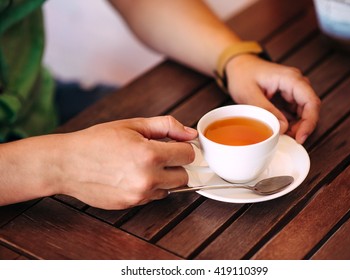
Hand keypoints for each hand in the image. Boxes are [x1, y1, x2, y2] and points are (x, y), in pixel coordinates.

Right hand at [56, 116, 196, 208]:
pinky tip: (131, 176)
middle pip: (184, 176)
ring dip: (163, 178)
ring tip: (142, 165)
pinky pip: (152, 197)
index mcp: (151, 155)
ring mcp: (139, 195)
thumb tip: (190, 133)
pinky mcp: (131, 204)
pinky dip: (149, 188)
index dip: (183, 148)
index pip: (188, 155)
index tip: (175, 146)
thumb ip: (167, 126)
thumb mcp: (133, 125)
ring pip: (169, 189)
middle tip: (159, 155)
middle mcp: (148, 178)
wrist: (67, 164)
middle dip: (176, 165)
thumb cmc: (97, 141)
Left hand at [225, 54, 320, 143]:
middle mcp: (296, 83)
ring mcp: (292, 90)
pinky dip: (290, 123)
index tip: (301, 137)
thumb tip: (283, 128)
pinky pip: (294, 113)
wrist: (238, 66)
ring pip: (303, 112)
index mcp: (290, 78)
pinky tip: (280, 130)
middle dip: (302, 127)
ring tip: (282, 136)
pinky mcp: (287, 97)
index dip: (309, 122)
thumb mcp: (249, 94)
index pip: (311, 101)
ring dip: (296, 126)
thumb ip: (266, 110)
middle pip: (310, 109)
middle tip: (290, 140)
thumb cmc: (242, 74)